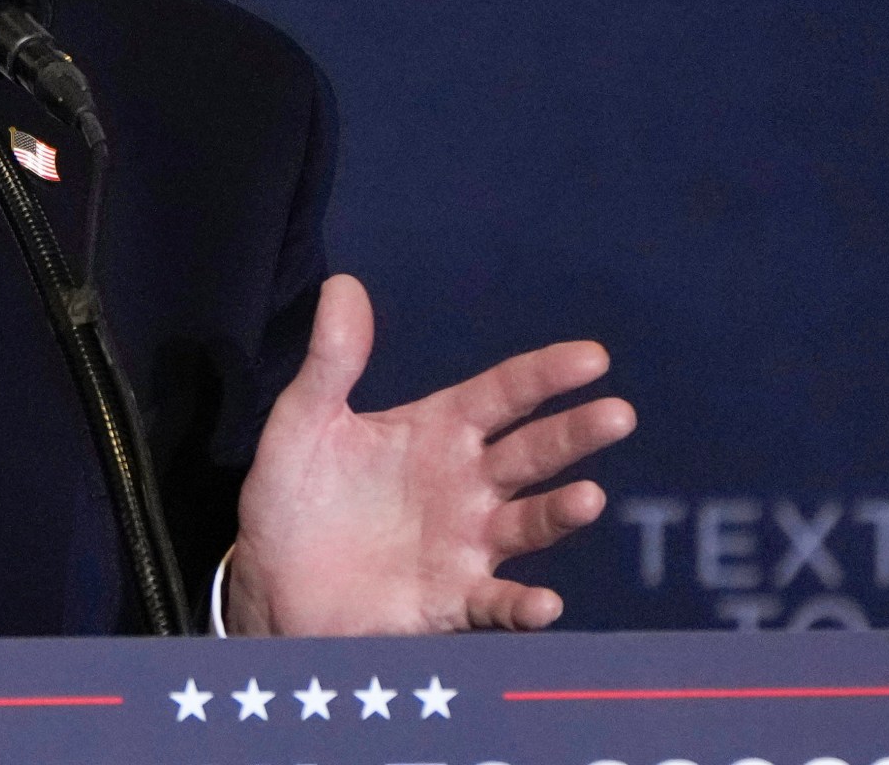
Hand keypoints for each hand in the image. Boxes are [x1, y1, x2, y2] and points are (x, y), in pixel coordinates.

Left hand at [224, 274, 634, 634]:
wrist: (271, 584)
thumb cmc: (294, 498)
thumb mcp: (303, 423)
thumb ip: (331, 361)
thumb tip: (342, 283)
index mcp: (438, 432)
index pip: (504, 394)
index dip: (546, 375)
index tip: (593, 357)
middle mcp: (465, 484)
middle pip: (531, 453)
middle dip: (574, 434)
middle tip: (617, 415)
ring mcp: (465, 544)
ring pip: (527, 524)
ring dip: (559, 512)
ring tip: (588, 498)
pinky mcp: (450, 600)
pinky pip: (494, 603)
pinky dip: (521, 605)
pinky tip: (543, 603)